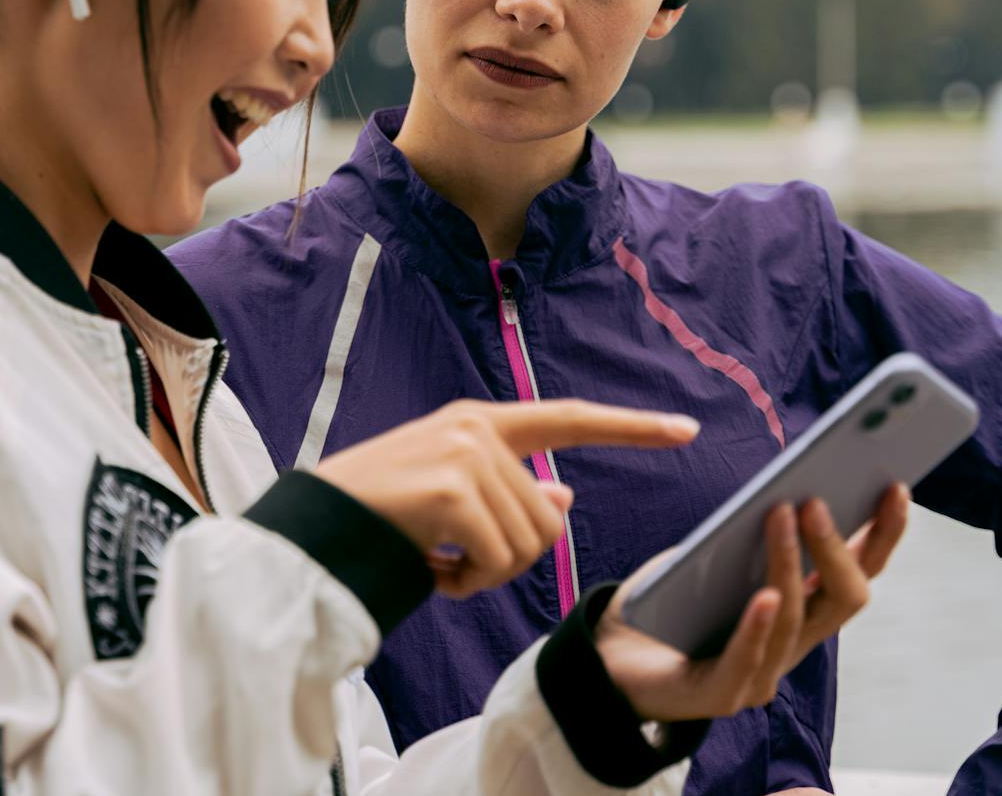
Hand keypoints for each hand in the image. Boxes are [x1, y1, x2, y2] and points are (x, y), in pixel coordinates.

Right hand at [312, 399, 699, 597]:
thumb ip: (509, 490)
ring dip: (481, 573)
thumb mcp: (452, 494)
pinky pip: (495, 560)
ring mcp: (466, 454)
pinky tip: (428, 566)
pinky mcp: (453, 489)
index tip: (686, 428)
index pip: (571, 419)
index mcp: (482, 421)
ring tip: (435, 559)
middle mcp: (479, 428)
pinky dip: (464, 582)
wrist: (314, 526)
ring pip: (525, 546)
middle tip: (452, 559)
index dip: (631, 427)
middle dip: (505, 557)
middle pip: (548, 520)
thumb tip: (566, 497)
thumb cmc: (381, 514)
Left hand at [590, 483, 909, 721]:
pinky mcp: (717, 694)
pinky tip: (763, 596)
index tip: (895, 486)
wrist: (609, 655)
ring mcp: (760, 674)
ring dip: (788, 563)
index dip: (882, 534)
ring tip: (780, 514)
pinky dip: (756, 626)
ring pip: (794, 621)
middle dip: (836, 547)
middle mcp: (792, 645)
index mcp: (801, 610)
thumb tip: (784, 488)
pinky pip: (745, 661)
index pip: (858, 573)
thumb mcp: (712, 554)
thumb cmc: (668, 601)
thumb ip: (747, 532)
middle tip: (817, 498)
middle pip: (843, 599)